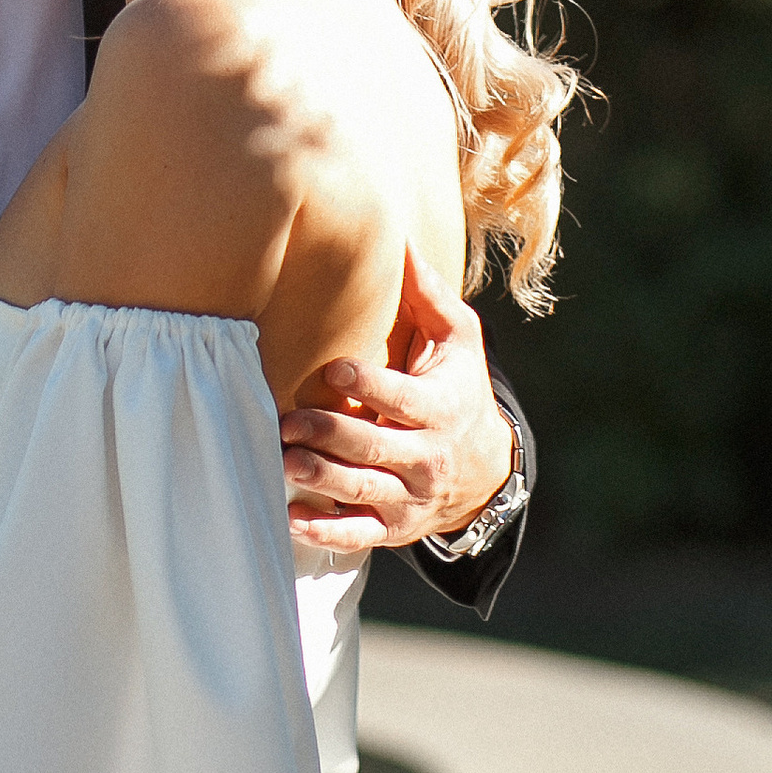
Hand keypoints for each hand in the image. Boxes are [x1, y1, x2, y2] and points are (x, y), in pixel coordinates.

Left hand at [280, 249, 513, 554]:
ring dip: (321, 480)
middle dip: (331, 435)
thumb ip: (428, 295)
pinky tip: (291, 518)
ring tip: (285, 463)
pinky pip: (357, 533)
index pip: (402, 399)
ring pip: (363, 490)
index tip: (334, 369)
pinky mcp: (391, 525)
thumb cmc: (460, 388)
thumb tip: (400, 238)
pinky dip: (325, 531)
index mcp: (440, 408)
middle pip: (374, 448)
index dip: (369, 385)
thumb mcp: (458, 339)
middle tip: (288, 422)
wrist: (487, 469)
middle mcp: (427, 457)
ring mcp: (408, 496)